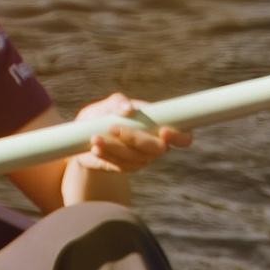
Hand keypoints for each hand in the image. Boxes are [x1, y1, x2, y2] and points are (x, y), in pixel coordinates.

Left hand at [61, 90, 188, 197]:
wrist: (86, 136)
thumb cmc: (103, 115)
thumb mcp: (108, 105)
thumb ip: (119, 102)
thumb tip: (128, 110)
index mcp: (160, 125)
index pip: (183, 137)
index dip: (179, 137)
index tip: (164, 131)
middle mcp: (156, 145)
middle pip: (157, 148)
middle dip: (135, 138)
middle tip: (112, 127)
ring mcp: (143, 159)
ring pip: (136, 158)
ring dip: (114, 147)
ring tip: (95, 137)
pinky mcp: (128, 167)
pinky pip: (121, 166)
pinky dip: (107, 156)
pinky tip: (95, 148)